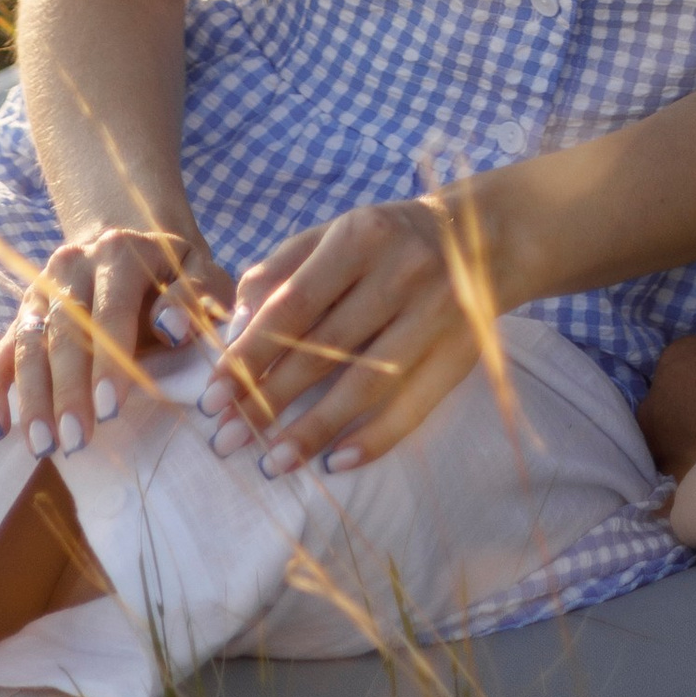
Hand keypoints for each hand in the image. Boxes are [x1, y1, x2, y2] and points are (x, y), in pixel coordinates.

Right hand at [0, 224, 231, 456]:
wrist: (133, 251)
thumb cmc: (174, 278)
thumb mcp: (201, 276)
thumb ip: (193, 298)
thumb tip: (171, 326)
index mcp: (119, 252)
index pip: (111, 310)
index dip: (109, 362)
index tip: (110, 409)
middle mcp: (71, 266)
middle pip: (63, 332)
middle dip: (68, 391)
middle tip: (76, 440)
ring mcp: (40, 293)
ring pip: (27, 346)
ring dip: (32, 399)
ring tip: (43, 447)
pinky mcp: (21, 319)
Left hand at [201, 191, 510, 474]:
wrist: (483, 235)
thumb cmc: (386, 240)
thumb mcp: (333, 233)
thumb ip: (279, 273)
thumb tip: (236, 330)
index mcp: (361, 236)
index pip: (293, 305)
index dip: (249, 354)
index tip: (212, 396)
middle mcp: (402, 272)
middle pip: (324, 349)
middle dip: (269, 399)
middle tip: (226, 440)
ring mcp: (436, 314)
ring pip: (366, 383)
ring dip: (314, 429)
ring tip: (272, 463)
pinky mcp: (460, 350)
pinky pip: (414, 405)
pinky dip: (375, 438)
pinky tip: (337, 462)